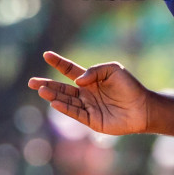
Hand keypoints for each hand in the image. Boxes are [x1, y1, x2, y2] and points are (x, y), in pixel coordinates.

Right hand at [27, 51, 149, 135]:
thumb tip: (77, 81)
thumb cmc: (130, 87)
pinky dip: (64, 108)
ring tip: (40, 90)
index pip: (69, 70)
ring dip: (53, 95)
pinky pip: (75, 113)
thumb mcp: (113, 70)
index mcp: (90, 80)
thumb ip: (94, 71)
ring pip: (65, 100)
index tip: (46, 54)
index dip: (58, 63)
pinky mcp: (91, 120)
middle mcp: (86, 93)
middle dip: (47, 84)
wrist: (142, 107)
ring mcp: (87, 107)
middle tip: (31, 81)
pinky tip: (54, 102)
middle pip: (62, 87)